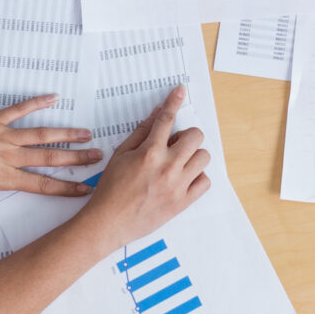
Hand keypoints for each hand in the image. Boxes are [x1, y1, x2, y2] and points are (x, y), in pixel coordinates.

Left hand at [0, 95, 102, 248]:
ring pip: (41, 135)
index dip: (65, 188)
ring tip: (86, 133)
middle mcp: (11, 155)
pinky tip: (53, 97)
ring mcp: (5, 135)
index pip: (42, 185)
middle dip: (76, 159)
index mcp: (6, 176)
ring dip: (65, 134)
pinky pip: (20, 109)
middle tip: (98, 157)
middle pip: (50, 158)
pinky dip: (37, 103)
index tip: (86, 189)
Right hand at [85, 86, 211, 242]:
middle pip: (196, 136)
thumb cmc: (111, 188)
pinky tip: (183, 178)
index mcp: (150, 152)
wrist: (109, 222)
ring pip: (204, 157)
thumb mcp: (120, 155)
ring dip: (193, 156)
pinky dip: (197, 177)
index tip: (180, 91)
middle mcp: (167, 167)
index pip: (167, 119)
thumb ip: (141, 132)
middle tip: (174, 144)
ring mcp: (178, 185)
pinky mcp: (183, 202)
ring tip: (178, 163)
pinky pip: (205, 181)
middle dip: (186, 135)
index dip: (174, 101)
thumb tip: (157, 112)